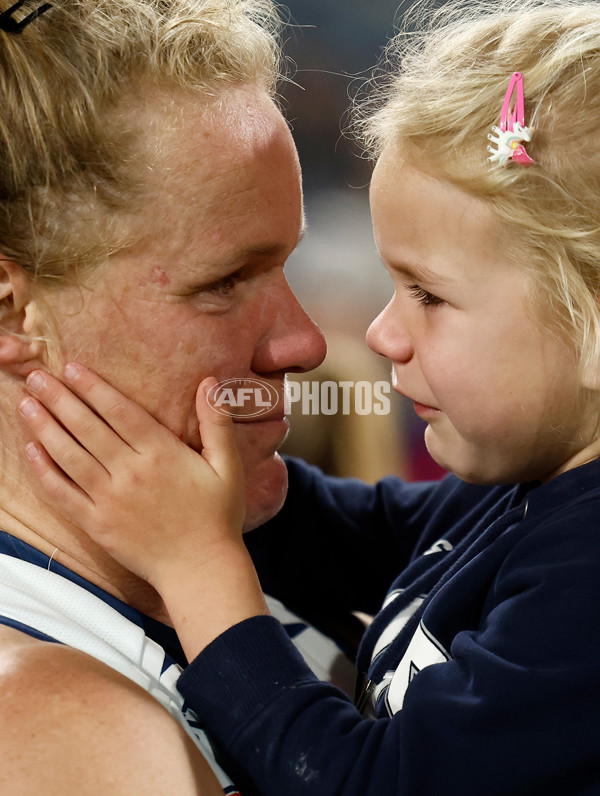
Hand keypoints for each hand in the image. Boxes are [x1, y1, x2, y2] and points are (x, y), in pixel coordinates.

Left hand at [19, 364, 245, 590]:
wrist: (200, 569)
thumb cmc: (217, 516)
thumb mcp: (228, 466)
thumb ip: (217, 423)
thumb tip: (209, 383)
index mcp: (162, 454)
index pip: (120, 411)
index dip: (93, 388)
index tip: (72, 368)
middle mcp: (131, 472)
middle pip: (87, 428)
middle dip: (60, 399)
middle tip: (37, 377)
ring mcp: (110, 499)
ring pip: (69, 456)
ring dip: (45, 428)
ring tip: (26, 404)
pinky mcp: (97, 524)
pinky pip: (64, 494)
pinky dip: (45, 472)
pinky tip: (31, 451)